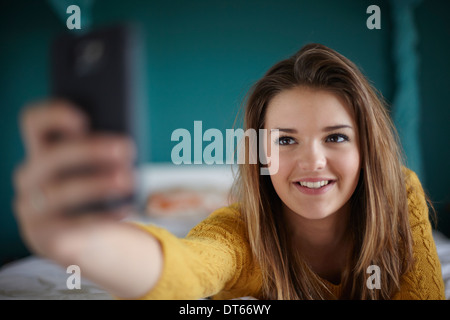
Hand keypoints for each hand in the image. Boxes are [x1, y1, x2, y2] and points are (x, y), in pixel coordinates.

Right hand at [13, 99, 135, 261]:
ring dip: (98, 183)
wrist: (74, 239)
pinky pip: (73, 225)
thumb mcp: (93, 169)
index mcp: (39, 150)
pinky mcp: (47, 237)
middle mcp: (29, 177)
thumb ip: (101, 151)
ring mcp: (32, 209)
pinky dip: (103, 215)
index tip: (84, 118)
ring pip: (60, 192)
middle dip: (90, 150)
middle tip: (126, 148)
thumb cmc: (89, 192)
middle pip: (51, 157)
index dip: (53, 114)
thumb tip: (125, 143)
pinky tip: (126, 207)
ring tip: (128, 179)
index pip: (32, 122)